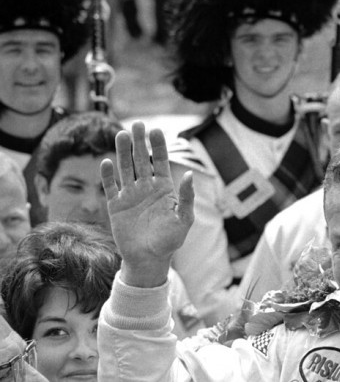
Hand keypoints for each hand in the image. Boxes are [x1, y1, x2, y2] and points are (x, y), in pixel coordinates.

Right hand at [100, 122, 193, 287]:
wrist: (149, 259)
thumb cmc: (170, 240)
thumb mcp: (184, 219)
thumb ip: (186, 197)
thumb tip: (189, 174)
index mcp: (165, 189)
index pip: (161, 161)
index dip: (159, 146)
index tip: (156, 130)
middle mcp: (146, 188)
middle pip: (142, 160)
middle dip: (140, 142)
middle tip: (136, 124)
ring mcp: (130, 195)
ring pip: (126, 168)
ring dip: (123, 152)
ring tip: (121, 134)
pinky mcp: (115, 206)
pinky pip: (110, 187)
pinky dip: (108, 175)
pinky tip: (106, 162)